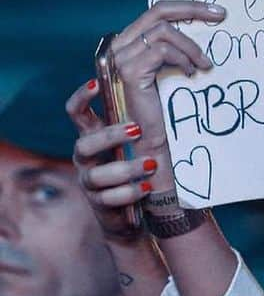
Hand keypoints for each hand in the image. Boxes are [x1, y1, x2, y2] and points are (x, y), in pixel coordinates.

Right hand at [66, 81, 155, 241]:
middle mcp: (85, 159)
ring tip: (151, 164)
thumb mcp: (135, 142)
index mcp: (92, 138)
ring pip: (96, 175)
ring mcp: (89, 182)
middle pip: (84, 144)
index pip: (77, 114)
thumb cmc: (136, 168)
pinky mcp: (99, 204)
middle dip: (110, 137)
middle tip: (137, 130)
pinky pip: (109, 199)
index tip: (95, 84)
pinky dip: (130, 192)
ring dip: (125, 168)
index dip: (81, 98)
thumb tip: (154, 88)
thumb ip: (136, 121)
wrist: (133, 212)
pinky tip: (148, 187)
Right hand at [106, 1, 224, 156]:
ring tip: (204, 65)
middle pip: (158, 12)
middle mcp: (120, 45)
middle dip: (193, 9)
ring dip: (191, 47)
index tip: (217, 11)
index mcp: (130, 41)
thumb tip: (207, 25)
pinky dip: (183, 59)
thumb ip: (178, 48)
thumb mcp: (173, 69)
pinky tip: (191, 73)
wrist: (154, 140)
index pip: (157, 11)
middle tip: (221, 16)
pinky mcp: (129, 71)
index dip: (187, 7)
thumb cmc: (166, 108)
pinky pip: (162, 51)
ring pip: (164, 32)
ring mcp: (121, 57)